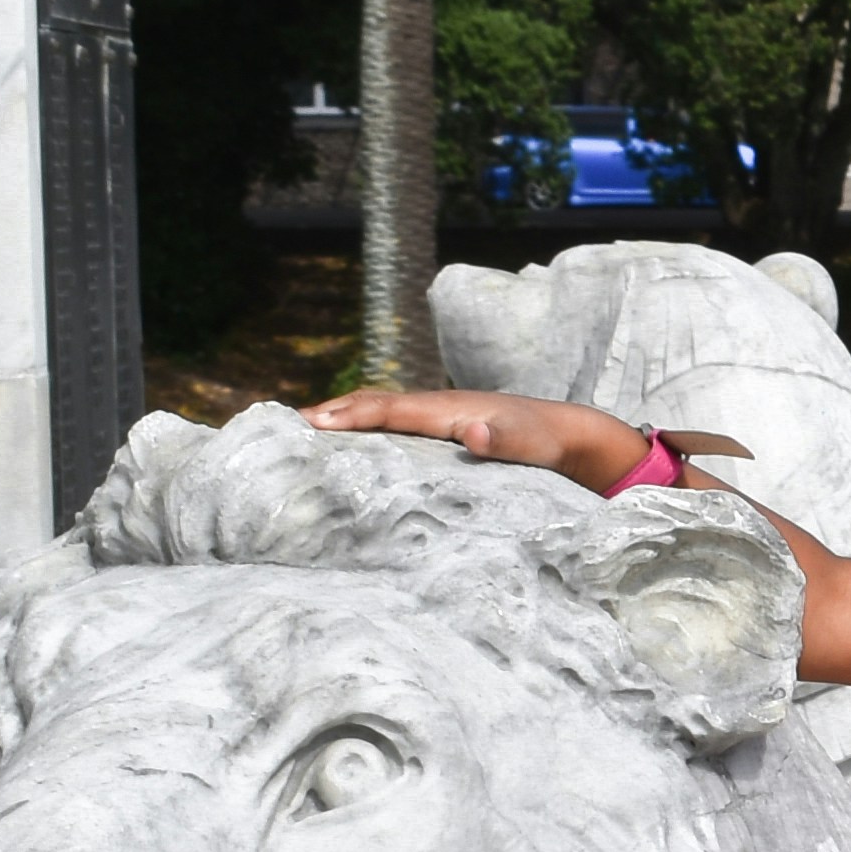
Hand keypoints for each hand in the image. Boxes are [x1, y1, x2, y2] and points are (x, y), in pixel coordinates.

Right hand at [308, 387, 636, 483]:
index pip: (390, 410)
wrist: (567, 432)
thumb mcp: (532, 445)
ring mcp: (437, 417)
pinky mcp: (441, 430)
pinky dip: (362, 429)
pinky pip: (392, 426)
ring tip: (299, 433)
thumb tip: (475, 435)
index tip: (312, 424)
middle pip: (373, 404)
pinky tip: (346, 446)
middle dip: (330, 412)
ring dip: (341, 418)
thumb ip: (506, 441)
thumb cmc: (547, 442)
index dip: (351, 416)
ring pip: (379, 413)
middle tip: (283, 427)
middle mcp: (436, 408)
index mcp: (448, 410)